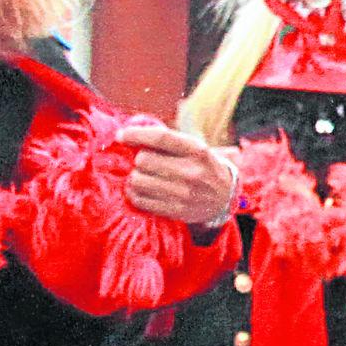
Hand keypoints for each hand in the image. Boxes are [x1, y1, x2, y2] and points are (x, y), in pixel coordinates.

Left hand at [120, 119, 237, 231]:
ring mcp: (184, 194)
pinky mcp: (176, 210)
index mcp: (197, 151)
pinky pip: (140, 200)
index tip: (121, 136)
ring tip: (143, 177)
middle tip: (145, 163)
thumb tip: (127, 135)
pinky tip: (141, 190)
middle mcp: (192, 172)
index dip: (136, 135)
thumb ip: (167, 141)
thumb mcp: (194, 148)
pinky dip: (134, 193)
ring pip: (138, 180)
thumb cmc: (201, 166)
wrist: (224, 197)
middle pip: (143, 160)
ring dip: (135, 177)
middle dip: (139, 160)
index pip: (161, 138)